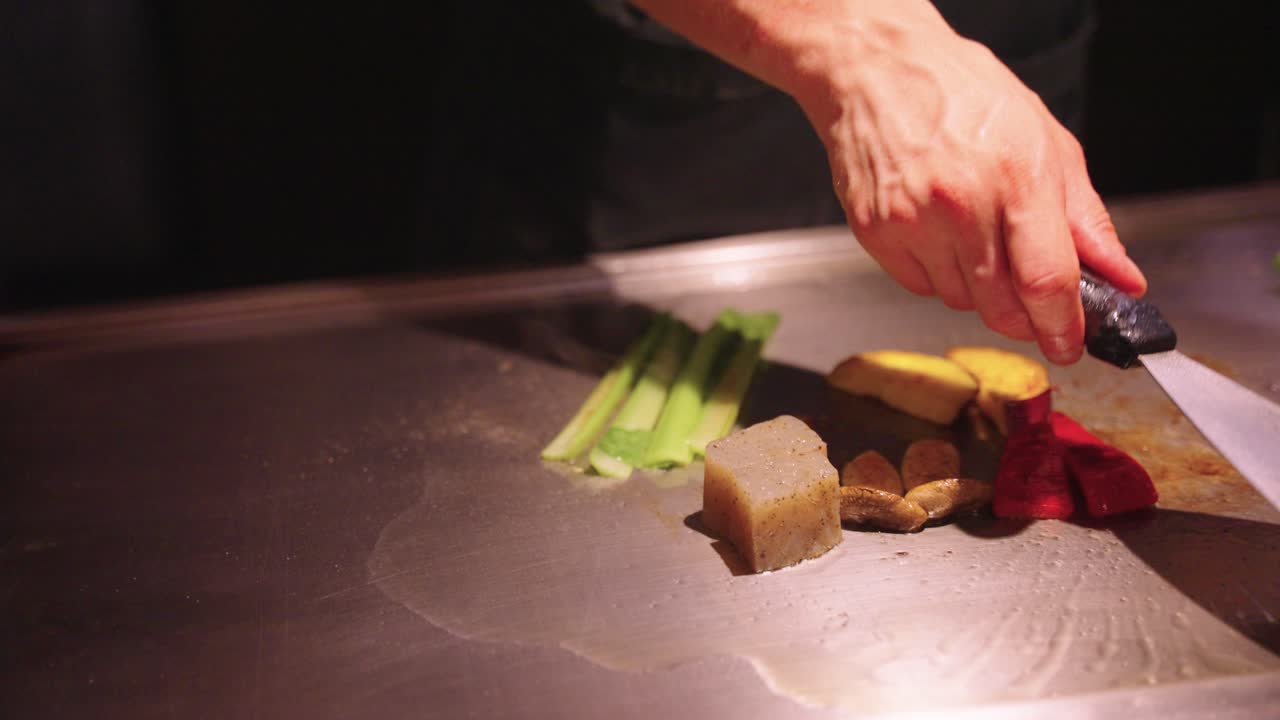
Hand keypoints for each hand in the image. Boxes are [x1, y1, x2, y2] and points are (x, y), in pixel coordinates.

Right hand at [785, 2, 1146, 363]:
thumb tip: (1121, 278)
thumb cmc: (963, 95)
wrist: (877, 71)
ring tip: (974, 235)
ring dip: (978, 289)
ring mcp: (912, 222)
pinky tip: (938, 232)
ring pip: (960, 302)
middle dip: (1024, 316)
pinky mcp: (876, 234)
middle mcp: (962, 204)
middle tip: (1029, 296)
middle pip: (1002, 307)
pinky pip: (920, 287)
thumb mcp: (1047, 141)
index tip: (1070, 344)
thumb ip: (1086, 219)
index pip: (1047, 281)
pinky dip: (937, 274)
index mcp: (1017, 176)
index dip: (1063, 327)